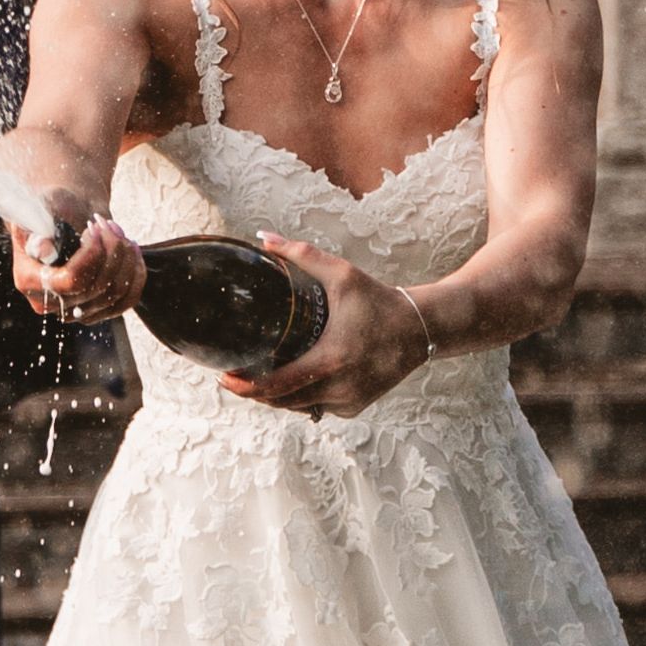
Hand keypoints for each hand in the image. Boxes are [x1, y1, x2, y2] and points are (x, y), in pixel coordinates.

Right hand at [11, 207, 144, 321]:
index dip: (92, 255)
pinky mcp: (95, 312)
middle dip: (112, 251)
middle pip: (97, 288)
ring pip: (115, 294)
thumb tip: (44, 249)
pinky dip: (135, 274)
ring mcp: (72, 312)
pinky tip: (132, 251)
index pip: (71, 280)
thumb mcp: (42, 210)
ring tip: (120, 233)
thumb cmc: (52, 210)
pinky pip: (126, 300)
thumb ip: (42, 227)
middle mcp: (48, 304)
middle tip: (110, 224)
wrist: (64, 219)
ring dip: (126, 260)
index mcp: (28, 280)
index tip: (95, 227)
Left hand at [219, 234, 433, 418]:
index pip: (277, 385)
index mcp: (331, 359)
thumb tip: (263, 238)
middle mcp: (339, 387)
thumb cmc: (379, 300)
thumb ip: (301, 255)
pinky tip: (292, 383)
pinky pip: (317, 407)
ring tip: (257, 379)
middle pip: (281, 402)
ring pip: (298, 408)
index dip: (246, 387)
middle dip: (254, 393)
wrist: (420, 329)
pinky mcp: (355, 407)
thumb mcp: (342, 275)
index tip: (224, 378)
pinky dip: (302, 398)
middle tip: (234, 376)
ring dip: (276, 397)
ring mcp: (348, 400)